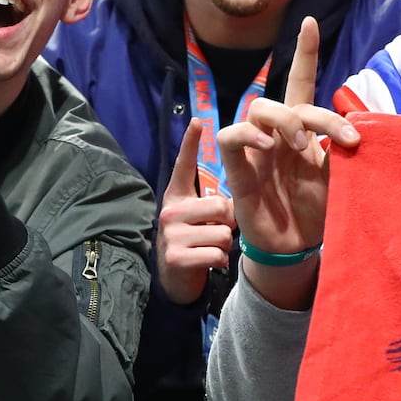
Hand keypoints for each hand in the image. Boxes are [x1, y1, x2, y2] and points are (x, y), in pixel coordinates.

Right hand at [158, 118, 237, 303]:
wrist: (174, 278)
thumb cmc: (192, 240)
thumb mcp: (195, 216)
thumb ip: (209, 201)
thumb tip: (231, 199)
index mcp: (176, 196)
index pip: (183, 165)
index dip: (190, 143)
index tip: (198, 121)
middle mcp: (170, 210)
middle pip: (222, 206)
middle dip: (228, 223)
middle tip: (214, 232)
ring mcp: (171, 234)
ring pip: (224, 233)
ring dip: (224, 245)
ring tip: (210, 247)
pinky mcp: (176, 256)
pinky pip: (218, 253)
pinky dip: (220, 260)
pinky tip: (208, 261)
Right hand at [218, 18, 357, 309]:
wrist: (295, 248)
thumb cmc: (315, 211)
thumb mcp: (338, 179)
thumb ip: (341, 152)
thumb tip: (361, 133)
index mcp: (302, 131)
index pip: (301, 84)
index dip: (304, 53)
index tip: (309, 23)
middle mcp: (277, 134)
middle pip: (285, 99)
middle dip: (317, 114)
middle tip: (343, 141)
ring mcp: (255, 149)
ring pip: (259, 108)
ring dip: (285, 121)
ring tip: (301, 146)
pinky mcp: (236, 168)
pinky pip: (231, 136)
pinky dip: (248, 134)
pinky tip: (268, 147)